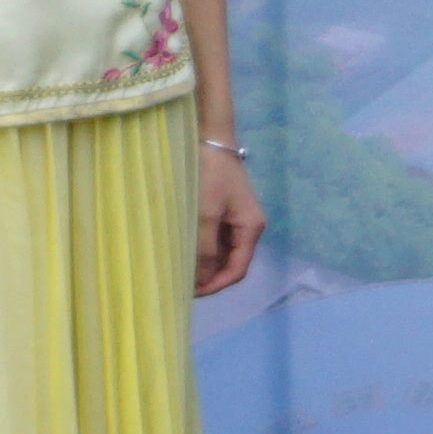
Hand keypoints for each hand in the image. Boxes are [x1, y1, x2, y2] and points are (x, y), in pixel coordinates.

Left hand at [193, 138, 267, 300]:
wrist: (210, 140)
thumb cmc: (209, 176)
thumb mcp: (205, 215)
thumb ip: (205, 250)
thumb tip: (203, 280)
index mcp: (251, 228)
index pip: (237, 269)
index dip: (216, 285)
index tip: (192, 293)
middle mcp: (248, 227)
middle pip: (232, 263)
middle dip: (210, 276)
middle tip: (182, 284)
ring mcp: (237, 219)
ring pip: (223, 252)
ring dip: (205, 263)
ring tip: (181, 269)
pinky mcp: (226, 211)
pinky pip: (217, 238)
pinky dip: (203, 248)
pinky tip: (185, 250)